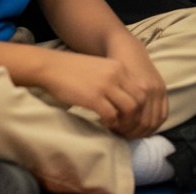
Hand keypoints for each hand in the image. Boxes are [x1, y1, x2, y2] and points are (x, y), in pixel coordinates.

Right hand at [35, 45, 167, 137]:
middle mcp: (117, 75)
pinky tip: (105, 124)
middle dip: (136, 116)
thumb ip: (115, 80)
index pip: (142, 89)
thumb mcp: (101, 70)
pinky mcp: (93, 97)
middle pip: (140, 100)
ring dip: (126, 122)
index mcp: (120, 67)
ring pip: (130, 109)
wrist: (53, 67)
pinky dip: (111, 123)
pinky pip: (111, 115)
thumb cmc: (75, 71)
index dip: (140, 106)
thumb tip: (124, 101)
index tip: (132, 115)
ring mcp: (106, 85)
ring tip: (117, 127)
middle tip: (127, 126)